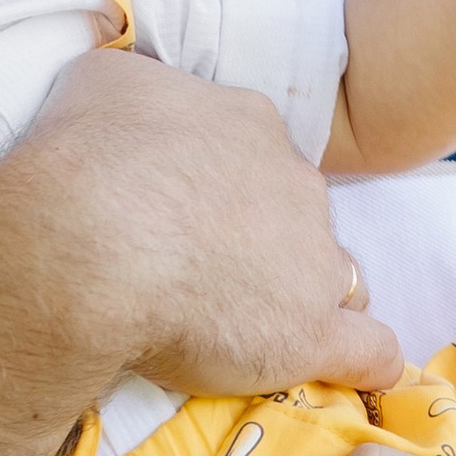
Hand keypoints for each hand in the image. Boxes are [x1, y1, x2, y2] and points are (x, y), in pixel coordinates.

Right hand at [18, 50, 400, 401]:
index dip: (224, 188)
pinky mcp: (312, 333)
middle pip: (298, 212)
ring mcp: (313, 258)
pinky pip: (368, 350)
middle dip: (265, 238)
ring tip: (257, 326)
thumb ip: (132, 91)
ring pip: (336, 275)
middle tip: (200, 270)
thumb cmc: (87, 156)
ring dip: (306, 294)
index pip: (257, 154)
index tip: (185, 214)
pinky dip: (362, 361)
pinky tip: (353, 373)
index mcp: (249, 124)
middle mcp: (295, 183)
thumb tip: (129, 105)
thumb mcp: (100, 83)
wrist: (91, 239)